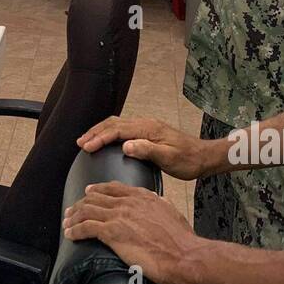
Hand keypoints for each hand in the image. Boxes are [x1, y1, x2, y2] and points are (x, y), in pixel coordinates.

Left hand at [63, 182, 195, 283]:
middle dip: (80, 204)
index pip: (112, 188)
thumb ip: (158, 204)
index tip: (88, 193)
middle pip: (95, 198)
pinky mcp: (112, 233)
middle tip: (71, 211)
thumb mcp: (170, 212)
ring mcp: (118, 216)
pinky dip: (75, 230)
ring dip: (73, 216)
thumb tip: (154, 200)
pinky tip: (70, 234)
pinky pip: (86, 227)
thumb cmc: (180, 240)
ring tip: (66, 223)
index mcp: (141, 196)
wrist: (183, 255)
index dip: (97, 190)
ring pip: (87, 210)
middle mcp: (127, 202)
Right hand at [77, 116, 206, 180]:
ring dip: (101, 131)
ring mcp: (146, 127)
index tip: (86, 147)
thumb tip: (125, 146)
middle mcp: (145, 124)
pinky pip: (123, 128)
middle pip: (114, 123)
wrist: (203, 157)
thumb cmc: (188, 160)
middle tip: (79, 143)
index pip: (118, 130)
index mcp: (148, 129)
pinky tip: (105, 141)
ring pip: (117, 124)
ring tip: (87, 141)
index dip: (100, 138)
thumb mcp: (169, 158)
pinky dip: (110, 133)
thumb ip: (147, 150)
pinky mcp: (148, 132)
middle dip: (95, 132)